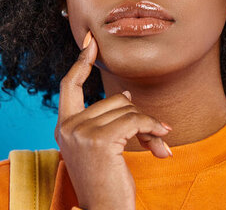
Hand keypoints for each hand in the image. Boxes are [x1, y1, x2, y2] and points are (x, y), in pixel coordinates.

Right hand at [55, 30, 172, 209]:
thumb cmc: (107, 183)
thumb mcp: (102, 147)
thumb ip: (107, 120)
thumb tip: (124, 94)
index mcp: (63, 128)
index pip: (68, 86)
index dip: (81, 62)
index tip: (90, 41)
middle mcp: (67, 128)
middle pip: (113, 100)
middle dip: (138, 117)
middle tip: (154, 137)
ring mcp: (80, 133)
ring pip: (127, 109)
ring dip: (149, 127)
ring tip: (157, 147)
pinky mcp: (98, 140)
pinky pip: (135, 120)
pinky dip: (153, 128)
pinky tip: (162, 147)